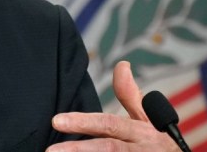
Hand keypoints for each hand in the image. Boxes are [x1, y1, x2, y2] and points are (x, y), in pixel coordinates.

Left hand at [46, 61, 178, 150]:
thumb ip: (130, 96)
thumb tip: (121, 64)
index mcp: (141, 131)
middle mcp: (139, 149)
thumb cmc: (158, 144)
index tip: (56, 121)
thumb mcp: (150, 120)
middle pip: (107, 148)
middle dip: (78, 150)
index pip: (109, 124)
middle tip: (49, 151)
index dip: (83, 122)